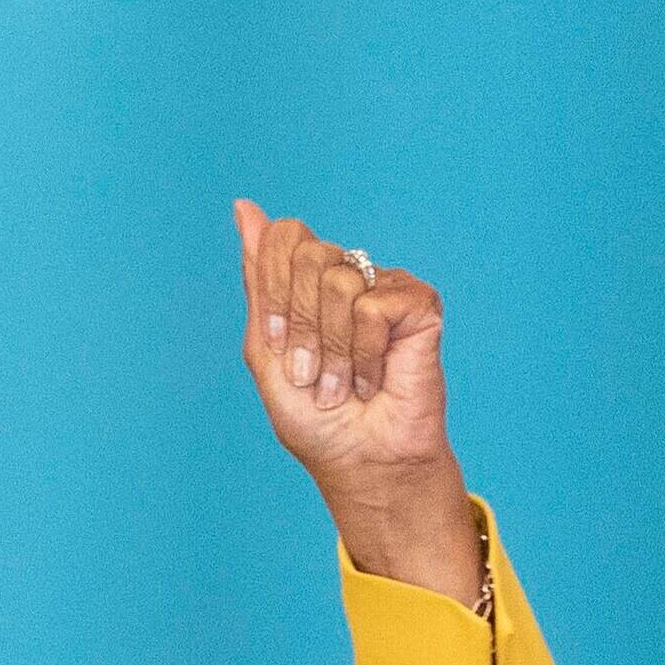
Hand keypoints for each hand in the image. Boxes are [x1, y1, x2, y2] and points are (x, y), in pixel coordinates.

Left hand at [231, 201, 477, 597]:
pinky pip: (374, 308)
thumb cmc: (313, 415)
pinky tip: (376, 380)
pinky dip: (365, 354)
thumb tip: (244, 205)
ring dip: (332, 351)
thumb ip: (258, 280)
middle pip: (306, 255)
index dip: (274, 295)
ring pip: (338, 282)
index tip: (280, 348)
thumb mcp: (266, 348)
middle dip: (299, 326)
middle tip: (312, 373)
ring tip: (343, 383)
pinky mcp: (420, 304)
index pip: (280, 239)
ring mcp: (386, 285)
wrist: (359, 459)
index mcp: (307, 279)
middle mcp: (348, 272)